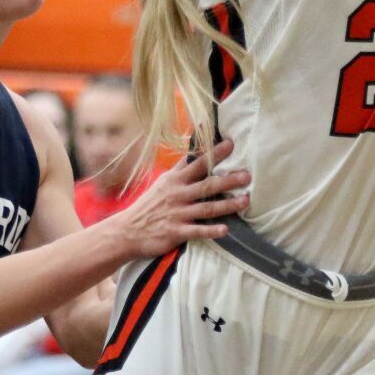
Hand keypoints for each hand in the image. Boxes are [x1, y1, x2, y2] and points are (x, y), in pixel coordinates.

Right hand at [104, 140, 249, 260]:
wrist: (128, 230)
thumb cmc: (150, 205)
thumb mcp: (163, 182)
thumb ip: (181, 169)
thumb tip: (194, 148)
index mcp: (175, 180)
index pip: (197, 162)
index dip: (214, 152)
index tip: (230, 142)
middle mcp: (178, 194)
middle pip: (207, 185)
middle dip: (228, 179)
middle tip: (247, 175)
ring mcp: (178, 213)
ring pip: (207, 207)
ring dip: (227, 204)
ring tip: (245, 201)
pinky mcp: (176, 232)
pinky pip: (197, 231)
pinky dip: (211, 230)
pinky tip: (225, 230)